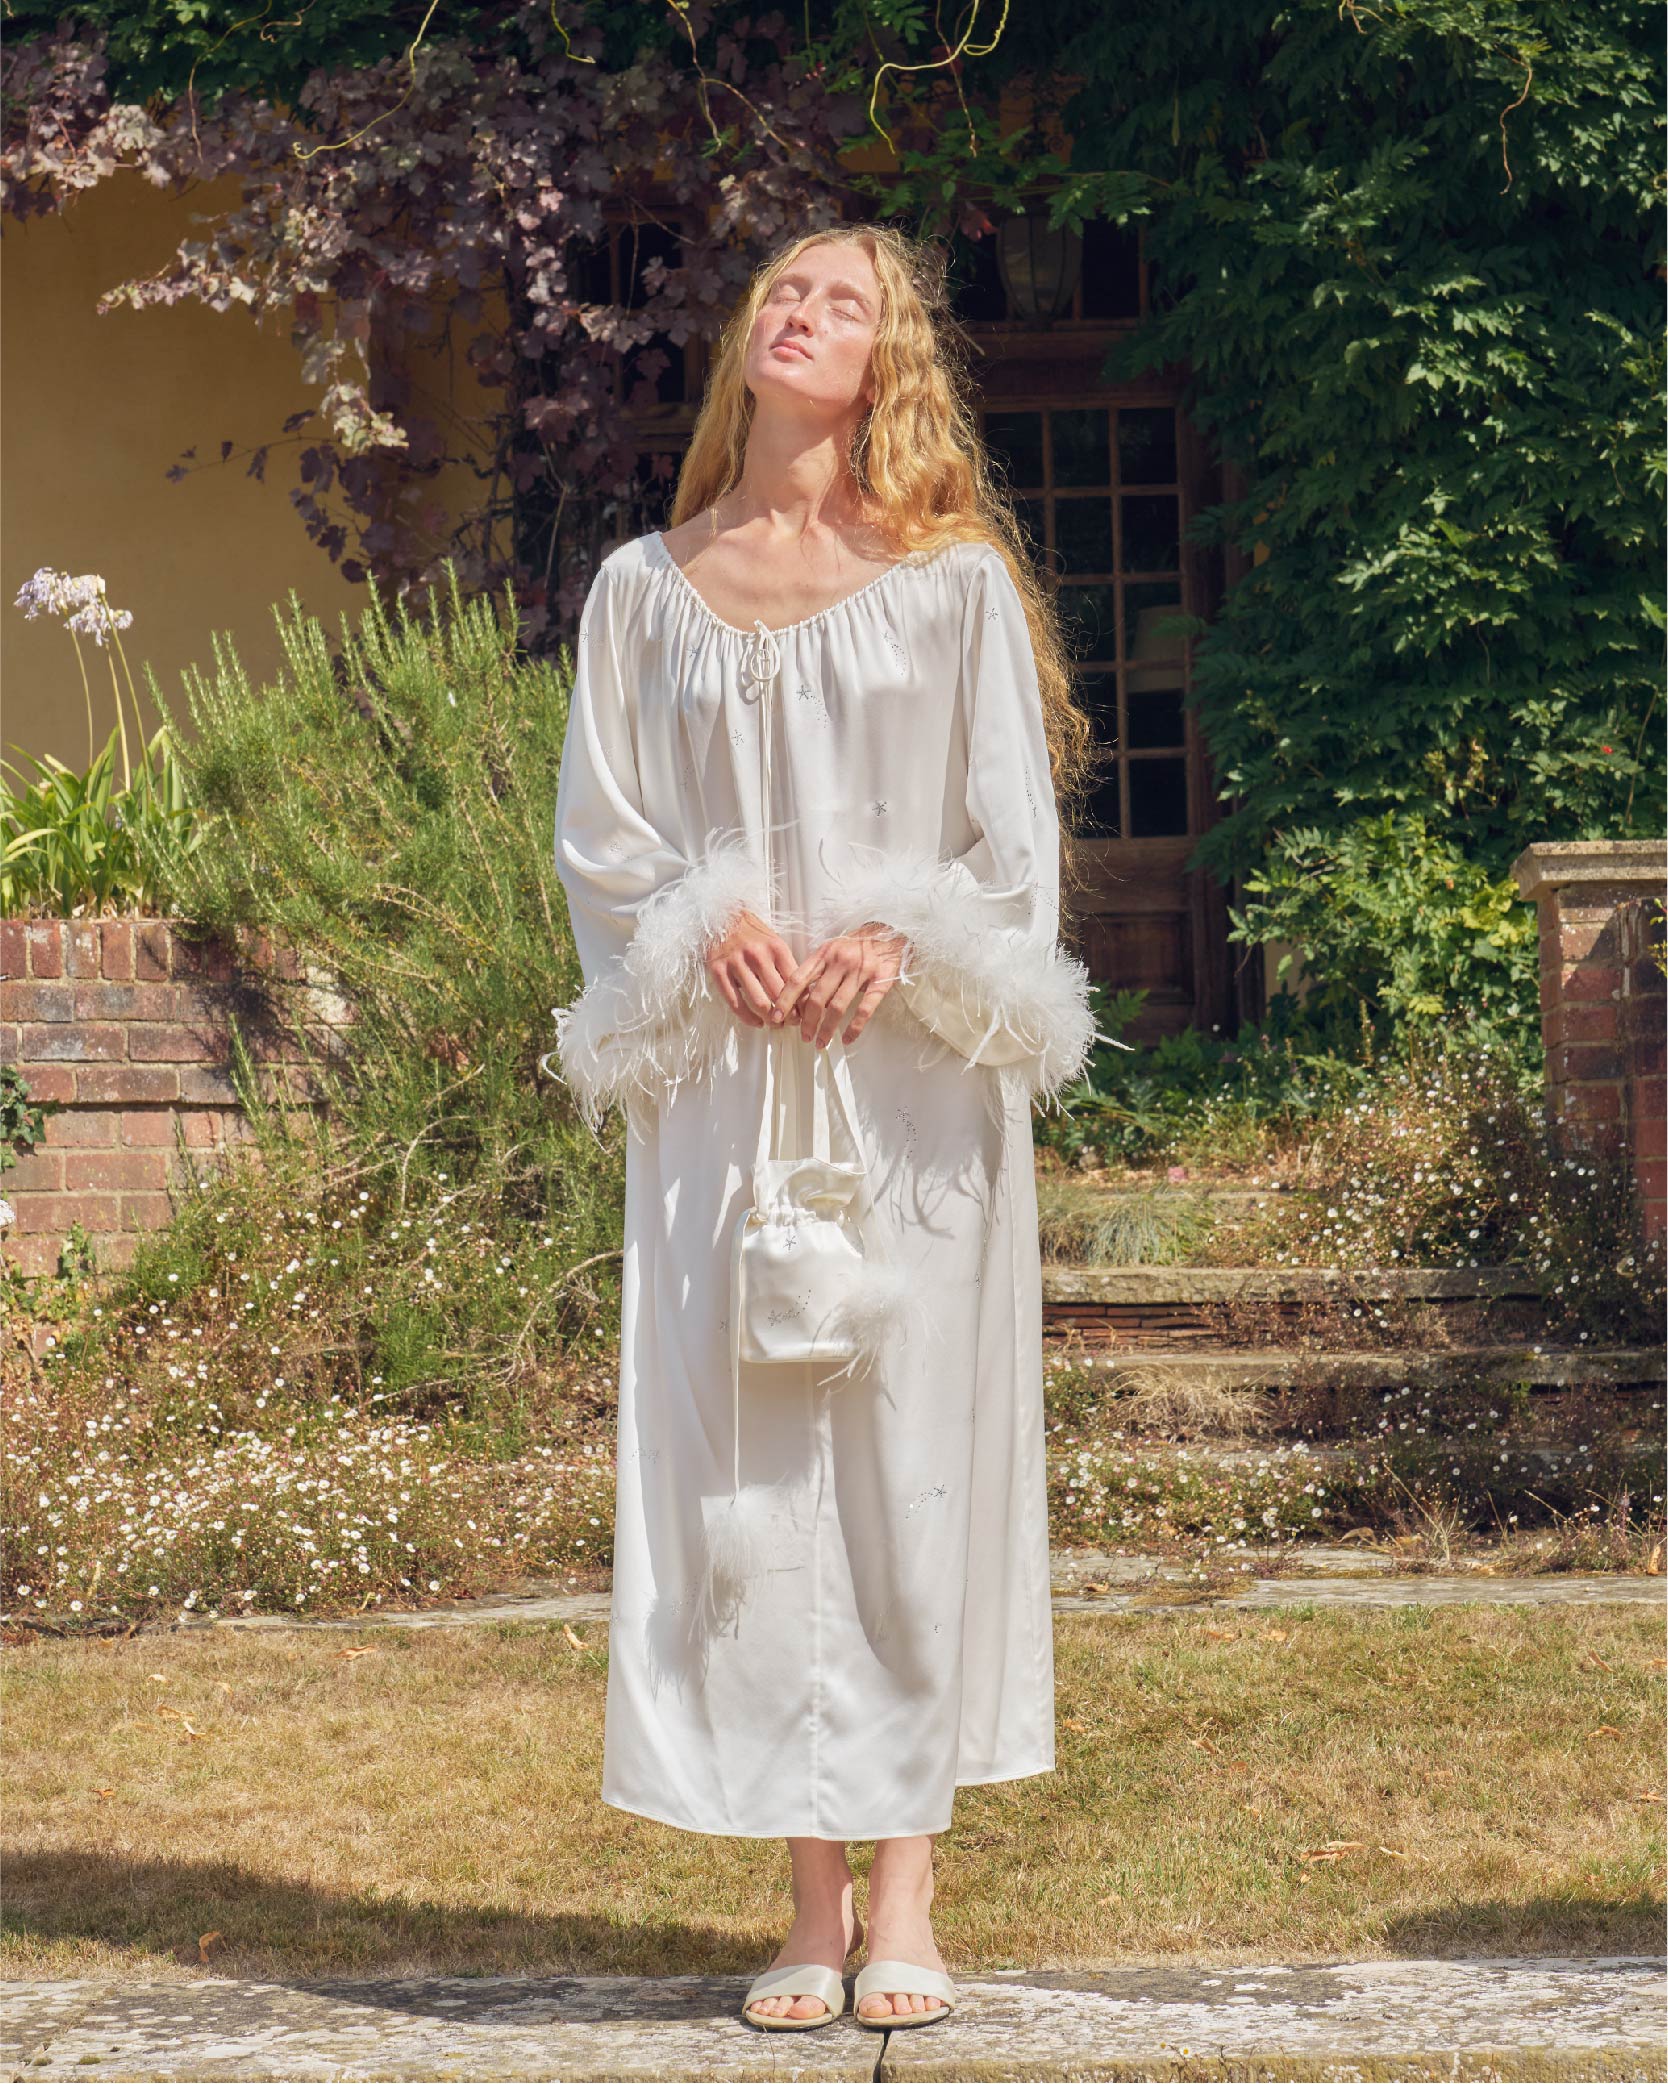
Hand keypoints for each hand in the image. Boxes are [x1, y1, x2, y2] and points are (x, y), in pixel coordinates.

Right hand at [704, 907, 804, 1028]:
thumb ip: (786, 966)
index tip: (805, 1014)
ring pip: (758, 1002)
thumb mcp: (774, 943)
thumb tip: (801, 996)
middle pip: (778, 995)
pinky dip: (748, 1018)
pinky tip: (756, 1022)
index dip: (801, 1003)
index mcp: (776, 948)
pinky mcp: (718, 971)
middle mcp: (757, 955)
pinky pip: (735, 1003)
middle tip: (790, 1024)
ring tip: (774, 1024)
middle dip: (787, 1015)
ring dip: (769, 1019)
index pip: (795, 982)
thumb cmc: (752, 934)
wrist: (721, 917)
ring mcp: (736, 963)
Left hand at [773, 921, 908, 1049]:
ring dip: (827, 1028)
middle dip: (808, 1021)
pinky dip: (854, 1027)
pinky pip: (864, 1009)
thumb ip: (817, 971)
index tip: (777, 1017)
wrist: (890, 934)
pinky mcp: (880, 981)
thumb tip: (801, 1001)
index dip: (785, 1000)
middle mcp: (840, 961)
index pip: (799, 979)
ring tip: (821, 1042)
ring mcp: (861, 971)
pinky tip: (847, 1038)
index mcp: (824, 953)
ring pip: (838, 1006)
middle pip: (817, 997)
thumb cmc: (857, 946)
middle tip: (804, 1036)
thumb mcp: (832, 950)